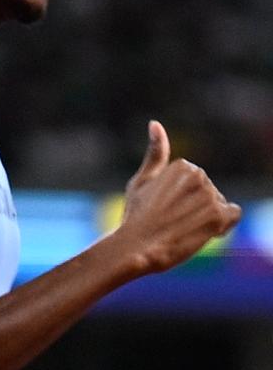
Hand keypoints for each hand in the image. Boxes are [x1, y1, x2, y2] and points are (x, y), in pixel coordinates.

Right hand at [116, 122, 241, 275]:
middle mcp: (198, 176)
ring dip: (208, 218)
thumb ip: (155, 153)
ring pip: (221, 205)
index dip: (185, 199)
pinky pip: (234, 215)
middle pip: (211, 193)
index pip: (198, 183)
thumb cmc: (136, 216)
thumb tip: (155, 123)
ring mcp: (209, 195)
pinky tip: (204, 231)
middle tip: (174, 221)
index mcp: (182, 166)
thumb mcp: (142, 181)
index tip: (167, 209)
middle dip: (198, 208)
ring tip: (185, 228)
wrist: (137, 246)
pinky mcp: (217, 215)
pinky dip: (223, 225)